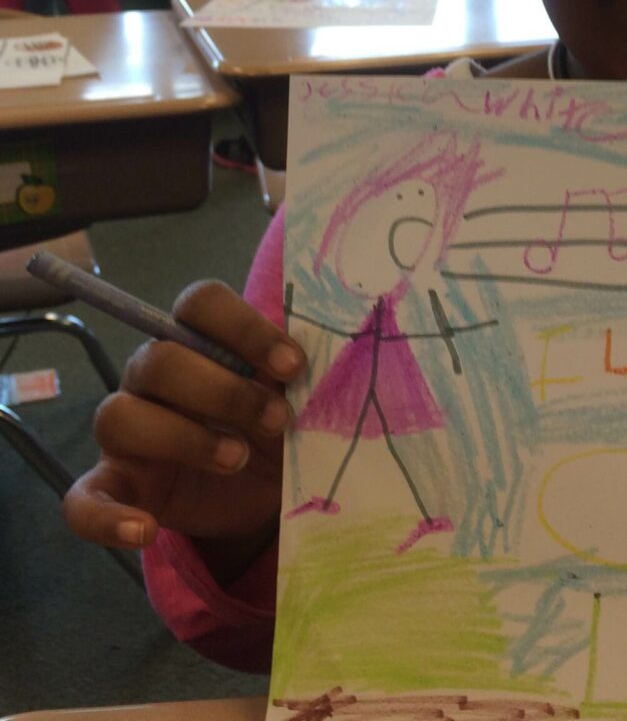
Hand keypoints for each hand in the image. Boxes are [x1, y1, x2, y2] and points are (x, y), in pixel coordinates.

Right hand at [63, 282, 305, 573]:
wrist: (260, 494)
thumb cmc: (273, 425)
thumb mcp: (292, 397)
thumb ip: (296, 374)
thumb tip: (335, 358)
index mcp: (197, 340)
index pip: (199, 303)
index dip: (243, 327)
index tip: (292, 366)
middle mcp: (151, 377)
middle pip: (158, 359)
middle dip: (223, 390)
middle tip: (277, 421)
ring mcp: (127, 433)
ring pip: (119, 417)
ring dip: (183, 438)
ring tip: (237, 459)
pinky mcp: (114, 486)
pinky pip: (82, 500)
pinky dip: (108, 518)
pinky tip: (146, 532)